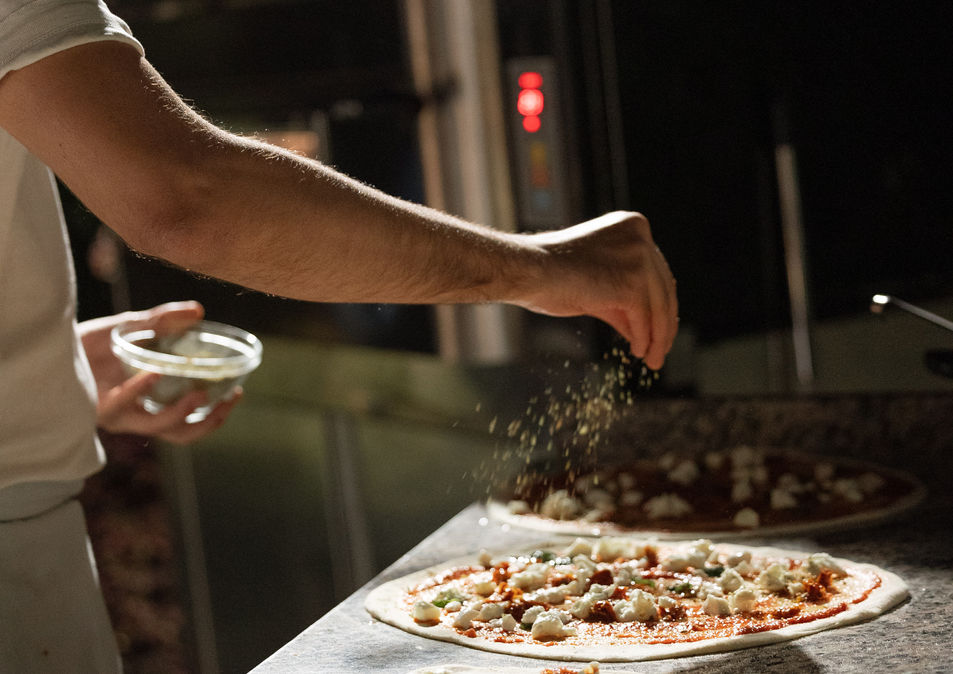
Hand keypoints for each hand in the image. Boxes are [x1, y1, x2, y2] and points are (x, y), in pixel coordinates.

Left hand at [78, 301, 242, 443]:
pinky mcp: (97, 406)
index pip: (190, 422)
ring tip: (198, 393)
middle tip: (224, 400)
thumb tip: (199, 311)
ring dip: (180, 413)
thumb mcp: (132, 328)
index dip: (216, 415)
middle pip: (180, 434)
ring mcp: (118, 414)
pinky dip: (141, 389)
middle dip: (207, 422)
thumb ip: (164, 321)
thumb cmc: (89, 343)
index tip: (236, 393)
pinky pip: (123, 403)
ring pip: (156, 427)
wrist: (48, 344)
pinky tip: (153, 372)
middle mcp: (136, 416)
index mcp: (150, 405)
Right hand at [516, 211, 678, 369]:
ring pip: (658, 305)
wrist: (528, 269)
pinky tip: (638, 351)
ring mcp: (638, 257)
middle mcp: (640, 235)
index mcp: (632, 226)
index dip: (660, 303)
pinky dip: (644, 337)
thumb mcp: (596, 282)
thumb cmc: (549, 275)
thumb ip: (621, 297)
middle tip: (661, 348)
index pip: (657, 271)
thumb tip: (642, 327)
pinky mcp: (632, 281)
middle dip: (663, 323)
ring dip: (658, 336)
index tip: (660, 327)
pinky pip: (645, 316)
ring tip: (652, 358)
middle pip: (663, 288)